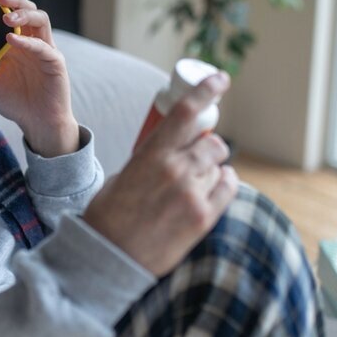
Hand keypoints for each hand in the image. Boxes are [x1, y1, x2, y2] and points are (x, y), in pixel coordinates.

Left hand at [0, 0, 78, 156]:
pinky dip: (27, 41)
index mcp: (16, 43)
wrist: (38, 124)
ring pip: (40, 19)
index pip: (9, 14)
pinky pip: (42, 46)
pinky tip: (12, 40)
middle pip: (27, 9)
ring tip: (6, 16)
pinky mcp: (55, 62)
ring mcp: (45, 50)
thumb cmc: (16, 103)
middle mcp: (31, 42)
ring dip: (23, 14)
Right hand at [81, 72, 238, 276]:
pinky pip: (229, 187)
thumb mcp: (126, 175)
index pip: (185, 111)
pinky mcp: (203, 218)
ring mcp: (192, 195)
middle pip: (212, 142)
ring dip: (212, 168)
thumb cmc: (110, 215)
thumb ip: (154, 158)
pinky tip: (212, 187)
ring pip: (219, 165)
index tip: (221, 79)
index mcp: (152, 155)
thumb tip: (177, 148)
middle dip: (208, 145)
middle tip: (197, 154)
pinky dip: (224, 183)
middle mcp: (176, 171)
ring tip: (194, 182)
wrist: (108, 257)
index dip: (207, 89)